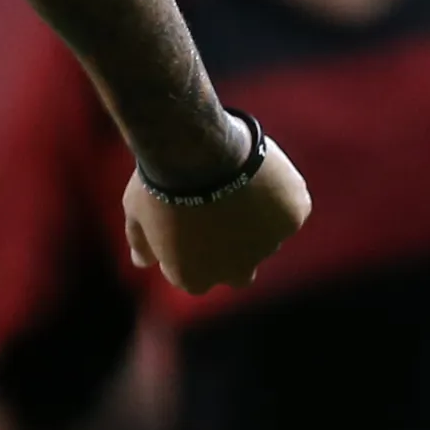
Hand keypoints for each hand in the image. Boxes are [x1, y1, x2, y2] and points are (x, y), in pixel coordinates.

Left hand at [122, 127, 311, 297]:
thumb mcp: (137, 214)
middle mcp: (234, 272)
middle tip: (225, 210)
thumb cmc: (160, 181)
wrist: (196, 150)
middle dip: (233, 247)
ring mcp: (267, 246)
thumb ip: (142, 243)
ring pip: (267, 237)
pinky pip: (290, 209)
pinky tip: (264, 174)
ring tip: (242, 183)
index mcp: (194, 278)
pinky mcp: (292, 217)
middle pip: (239, 268)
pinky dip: (282, 195)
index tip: (195, 221)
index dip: (196, 247)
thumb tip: (141, 261)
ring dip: (258, 219)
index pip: (198, 272)